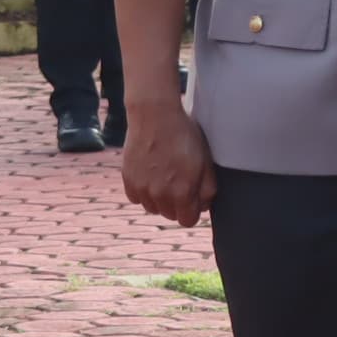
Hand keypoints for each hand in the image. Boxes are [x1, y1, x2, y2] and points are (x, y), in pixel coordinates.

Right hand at [122, 100, 216, 226]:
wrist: (155, 114)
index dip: (192, 210)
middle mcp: (160, 195)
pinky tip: (149, 174)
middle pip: (170, 215)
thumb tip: (203, 207)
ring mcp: (142, 188)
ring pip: (152, 208)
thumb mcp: (205, 161)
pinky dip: (143, 191)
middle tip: (179, 181)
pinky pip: (136, 197)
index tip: (192, 197)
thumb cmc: (183, 135)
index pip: (187, 221)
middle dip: (177, 204)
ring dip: (159, 199)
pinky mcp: (128, 179)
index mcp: (182, 193)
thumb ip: (207, 190)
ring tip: (163, 176)